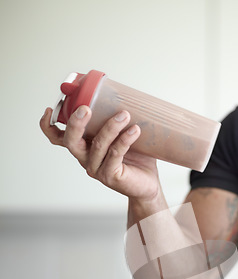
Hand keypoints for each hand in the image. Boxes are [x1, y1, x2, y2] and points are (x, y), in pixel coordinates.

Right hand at [40, 106, 160, 202]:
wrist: (148, 185)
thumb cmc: (137, 158)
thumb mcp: (123, 134)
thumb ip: (117, 118)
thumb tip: (125, 93)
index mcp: (83, 146)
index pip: (58, 138)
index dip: (48, 125)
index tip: (50, 108)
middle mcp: (86, 158)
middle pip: (71, 141)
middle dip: (76, 123)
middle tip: (87, 108)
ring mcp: (97, 168)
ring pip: (98, 145)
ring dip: (111, 127)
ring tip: (125, 114)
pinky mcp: (111, 176)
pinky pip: (115, 155)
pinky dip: (124, 140)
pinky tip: (134, 131)